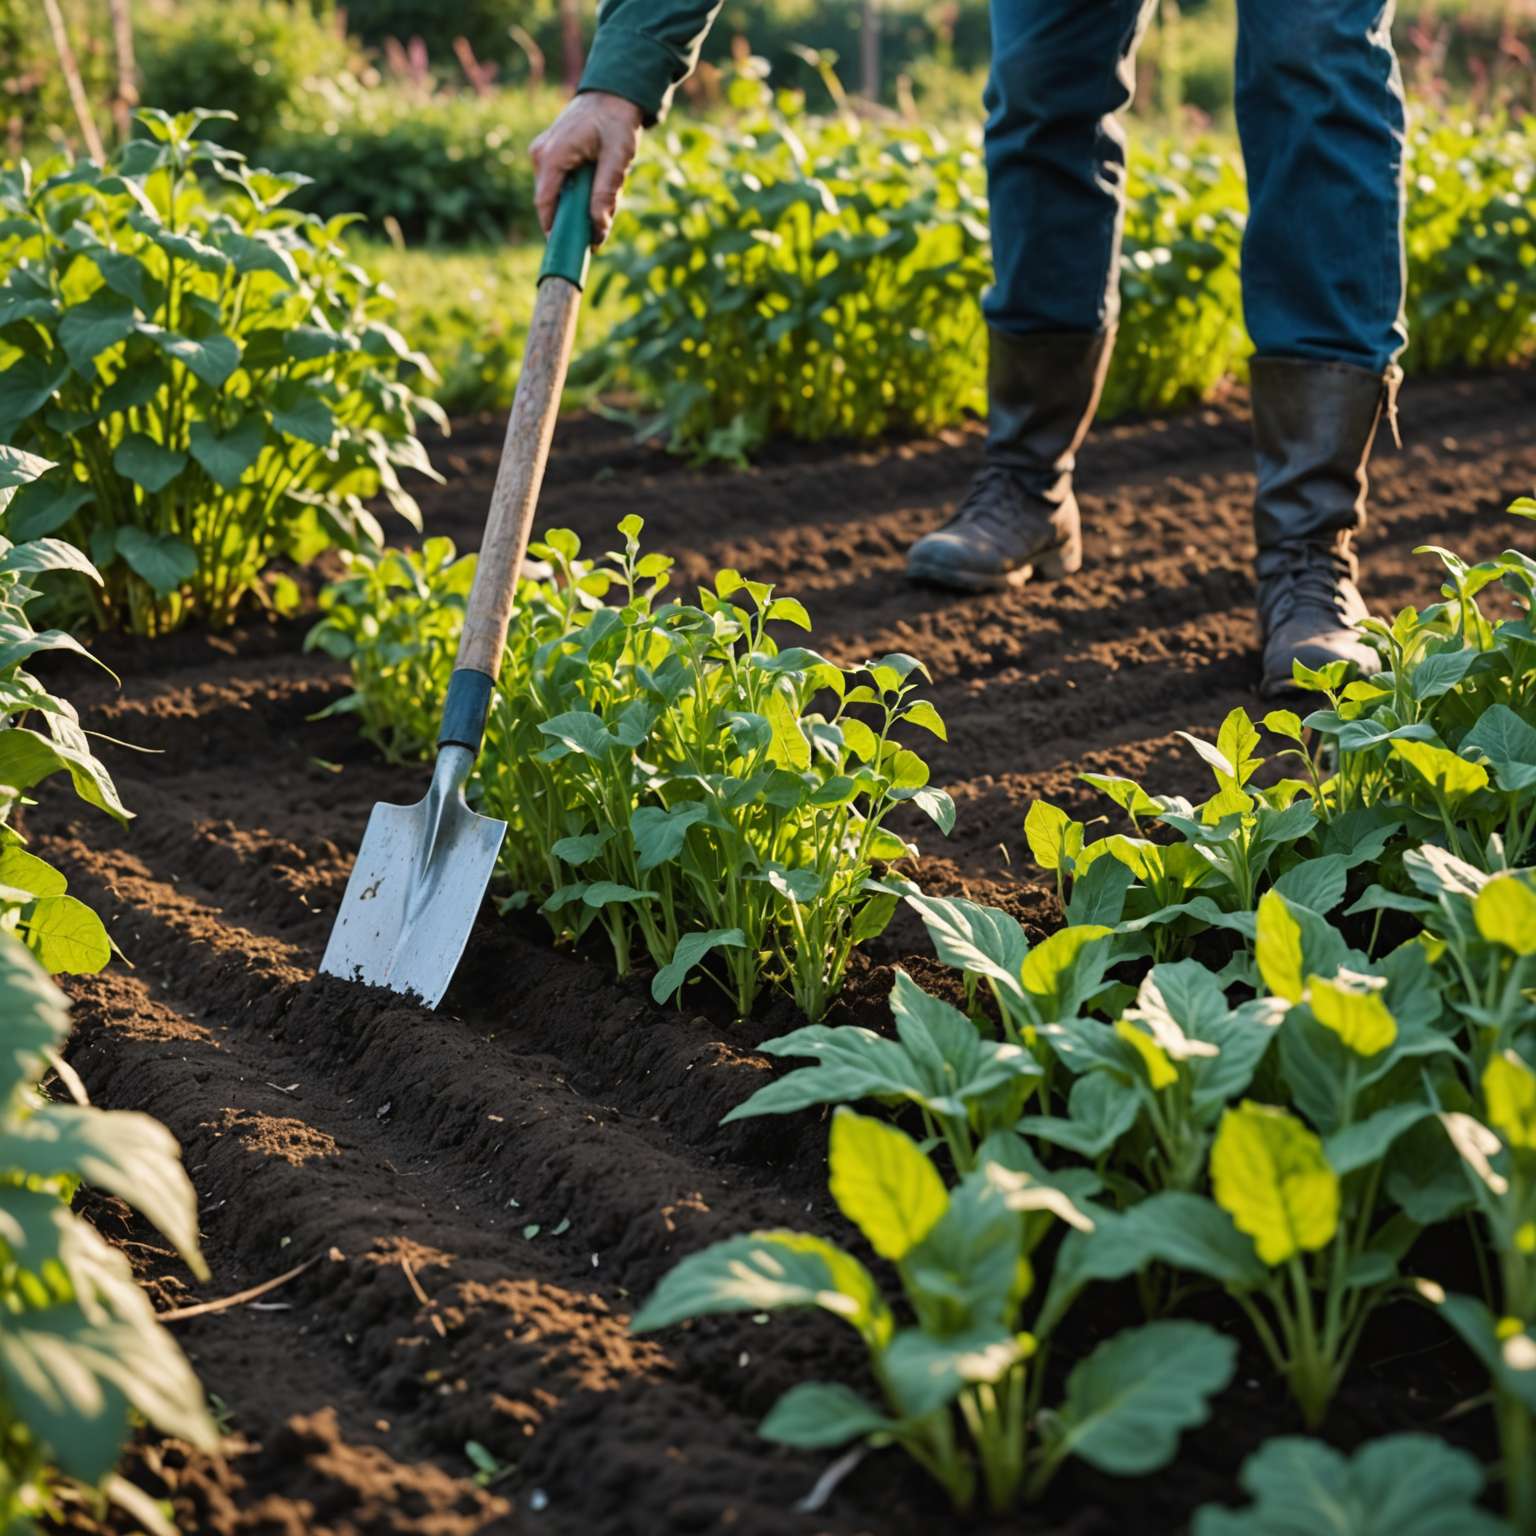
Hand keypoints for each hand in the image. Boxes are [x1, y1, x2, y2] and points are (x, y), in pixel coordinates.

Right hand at [530, 92, 644, 245]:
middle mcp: (541, 155)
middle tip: (604, 217)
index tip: (569, 253)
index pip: (545, 205)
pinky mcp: (550, 155)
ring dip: (580, 203)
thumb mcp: (617, 158)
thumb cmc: (617, 121)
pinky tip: (598, 179)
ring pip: (558, 195)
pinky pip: (561, 184)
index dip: (555, 232)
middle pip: (552, 203)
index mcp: (552, 156)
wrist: (614, 92)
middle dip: (576, 216)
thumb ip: (605, 194)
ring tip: (608, 186)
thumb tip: (598, 231)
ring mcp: (543, 154)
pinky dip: (579, 191)